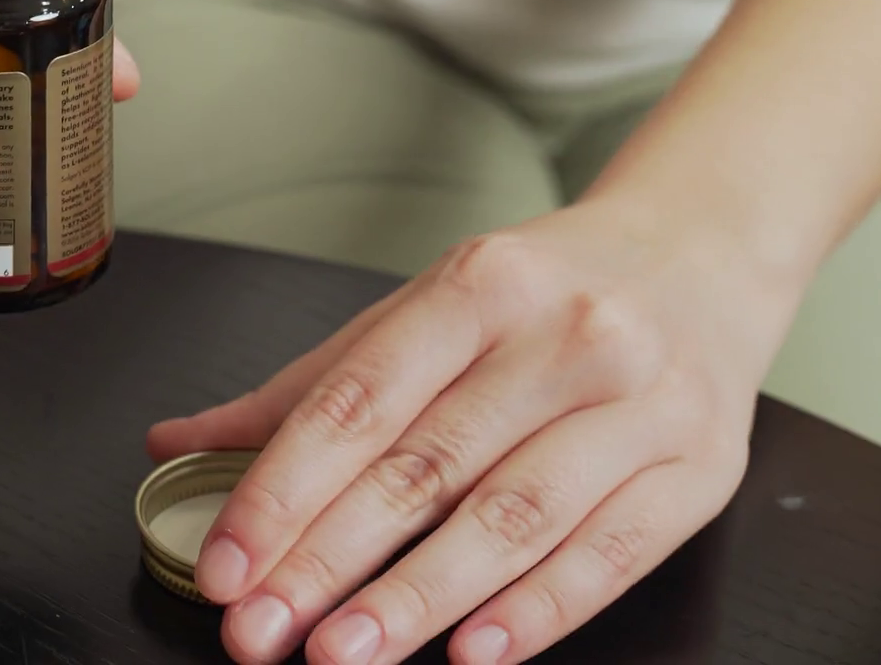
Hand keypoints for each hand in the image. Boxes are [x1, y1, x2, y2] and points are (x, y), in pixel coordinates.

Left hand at [147, 201, 799, 664]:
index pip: (361, 399)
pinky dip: (541, 609)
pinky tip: (475, 652)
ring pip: (515, 515)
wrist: (703, 255)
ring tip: (346, 653)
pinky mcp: (700, 466)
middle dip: (331, 560)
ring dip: (421, 598)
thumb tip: (177, 442)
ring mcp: (640, 401)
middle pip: (428, 464)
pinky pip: (613, 550)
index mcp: (480, 284)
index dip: (284, 490)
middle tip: (261, 632)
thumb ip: (311, 385)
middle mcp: (564, 335)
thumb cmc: (549, 292)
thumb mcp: (429, 307)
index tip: (228, 565)